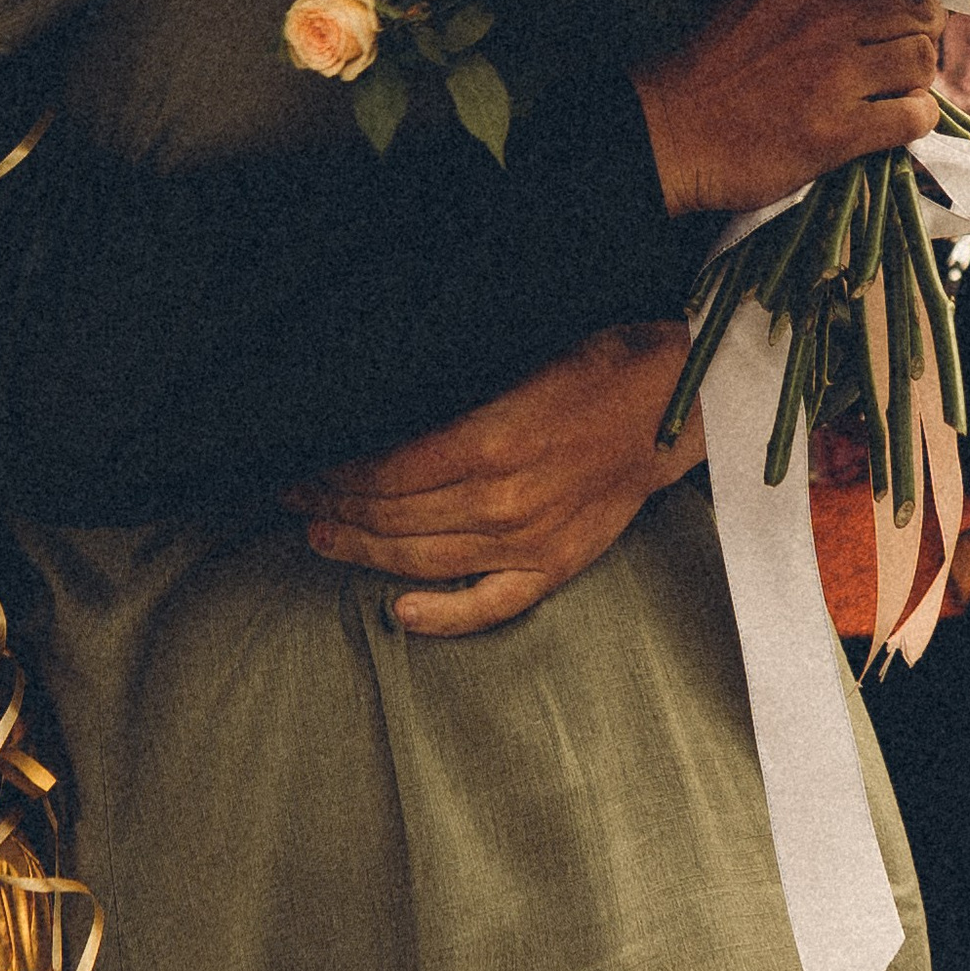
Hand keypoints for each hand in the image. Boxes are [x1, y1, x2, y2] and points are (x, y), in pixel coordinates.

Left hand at [289, 326, 701, 636]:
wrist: (672, 402)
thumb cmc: (594, 363)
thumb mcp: (515, 354)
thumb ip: (453, 389)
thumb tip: (381, 403)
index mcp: (488, 440)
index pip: (386, 473)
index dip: (337, 476)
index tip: (305, 468)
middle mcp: (502, 500)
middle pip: (394, 518)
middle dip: (336, 510)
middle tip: (297, 503)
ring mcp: (528, 541)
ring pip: (424, 561)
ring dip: (365, 552)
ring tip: (324, 539)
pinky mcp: (555, 566)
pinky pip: (490, 605)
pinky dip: (443, 616)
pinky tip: (401, 613)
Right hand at [633, 0, 942, 216]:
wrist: (668, 131)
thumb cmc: (704, 62)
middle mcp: (827, 21)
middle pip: (920, 11)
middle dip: (925, 30)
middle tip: (904, 50)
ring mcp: (834, 77)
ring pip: (922, 61)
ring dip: (918, 77)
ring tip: (896, 87)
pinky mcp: (837, 133)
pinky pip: (913, 117)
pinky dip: (916, 118)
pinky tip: (895, 121)